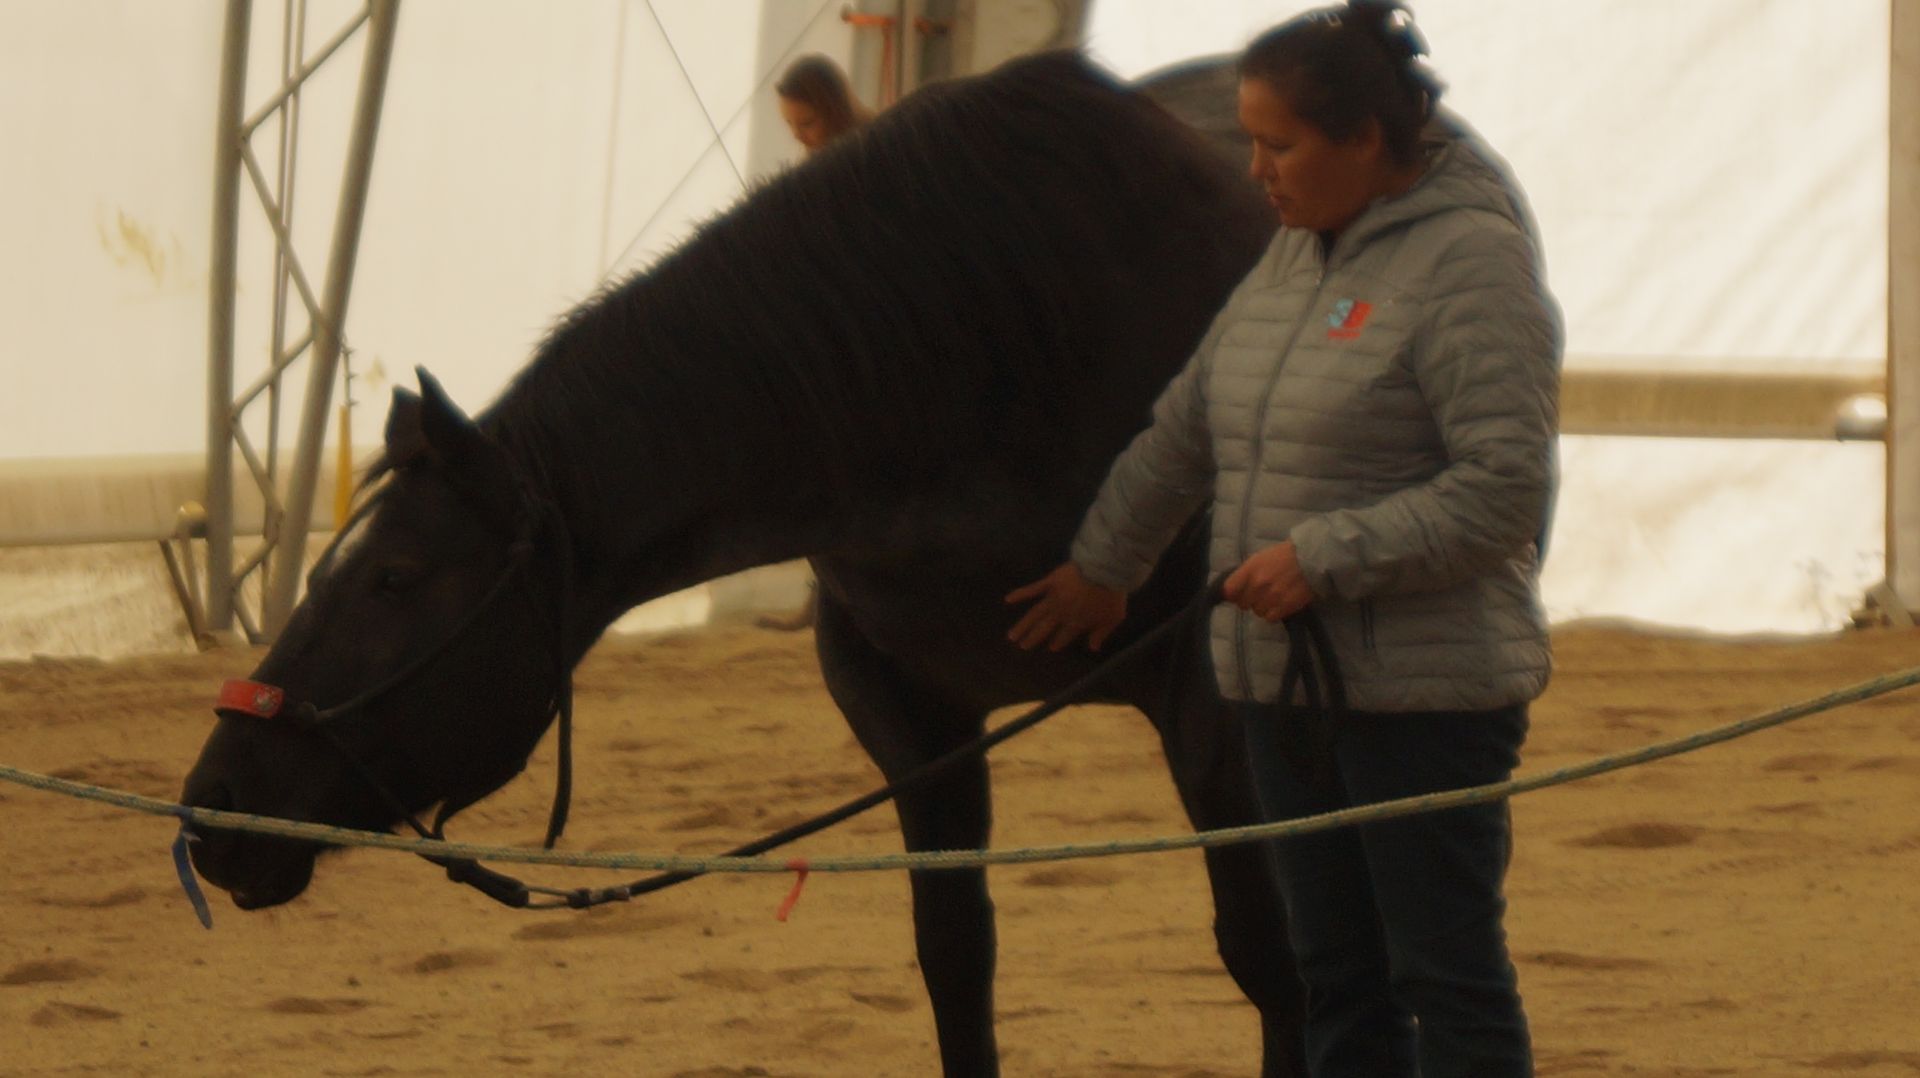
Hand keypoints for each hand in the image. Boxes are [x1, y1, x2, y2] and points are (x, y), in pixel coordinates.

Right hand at [1005, 562, 1127, 651]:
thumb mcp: (1113, 618)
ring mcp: (1053, 598)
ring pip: (1034, 615)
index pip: (1064, 636)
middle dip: (1034, 638)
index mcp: (1076, 623)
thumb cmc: (1112, 595)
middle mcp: (1061, 614)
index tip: (1051, 648)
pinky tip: (1008, 600)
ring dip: (1022, 626)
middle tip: (1023, 646)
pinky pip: (1032, 589)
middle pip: (1044, 629)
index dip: (1058, 642)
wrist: (1105, 570)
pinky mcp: (1049, 582)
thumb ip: (1101, 633)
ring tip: (1011, 636)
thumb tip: (1093, 648)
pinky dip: (1020, 594)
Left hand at [1222, 541, 1316, 622]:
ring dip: (1263, 608)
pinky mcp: (1285, 606)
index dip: (1233, 595)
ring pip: (1257, 612)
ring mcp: (1272, 596)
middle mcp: (1258, 584)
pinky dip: (1274, 614)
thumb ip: (1246, 573)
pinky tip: (1280, 605)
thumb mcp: (1260, 558)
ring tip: (1273, 599)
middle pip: (1243, 604)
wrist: (1311, 559)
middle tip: (1260, 596)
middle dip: (1250, 601)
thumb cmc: (1284, 556)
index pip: (1229, 590)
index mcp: (1250, 569)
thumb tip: (1235, 589)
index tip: (1238, 595)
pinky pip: (1270, 618)